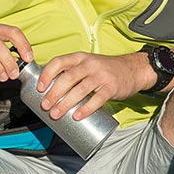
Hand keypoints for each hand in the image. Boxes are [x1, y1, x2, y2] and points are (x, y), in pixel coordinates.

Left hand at [32, 51, 151, 121]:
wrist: (133, 69)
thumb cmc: (106, 70)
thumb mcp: (88, 64)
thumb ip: (72, 73)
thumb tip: (50, 92)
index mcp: (80, 57)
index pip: (59, 62)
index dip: (47, 74)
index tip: (40, 87)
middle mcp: (90, 64)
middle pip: (68, 78)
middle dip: (54, 93)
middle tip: (45, 105)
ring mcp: (101, 76)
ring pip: (80, 89)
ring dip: (66, 103)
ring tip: (56, 113)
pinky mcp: (111, 87)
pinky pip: (97, 99)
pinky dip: (86, 109)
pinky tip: (77, 116)